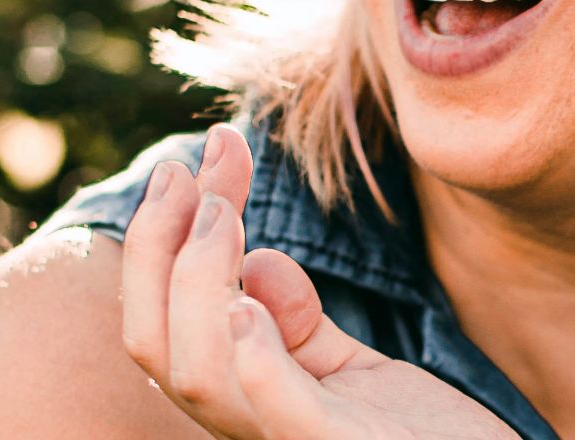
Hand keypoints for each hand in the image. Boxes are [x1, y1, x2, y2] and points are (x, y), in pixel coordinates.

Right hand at [120, 123, 517, 438]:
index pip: (164, 322)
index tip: (188, 162)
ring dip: (198, 281)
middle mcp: (247, 427)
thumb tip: (256, 261)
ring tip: (222, 215)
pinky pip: (280, 415)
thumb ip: (299, 325)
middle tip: (186, 168)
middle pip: (158, 344)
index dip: (157, 241)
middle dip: (158, 246)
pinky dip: (255, 361)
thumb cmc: (417, 437)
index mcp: (242, 402)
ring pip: (199, 376)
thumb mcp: (351, 373)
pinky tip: (246, 304)